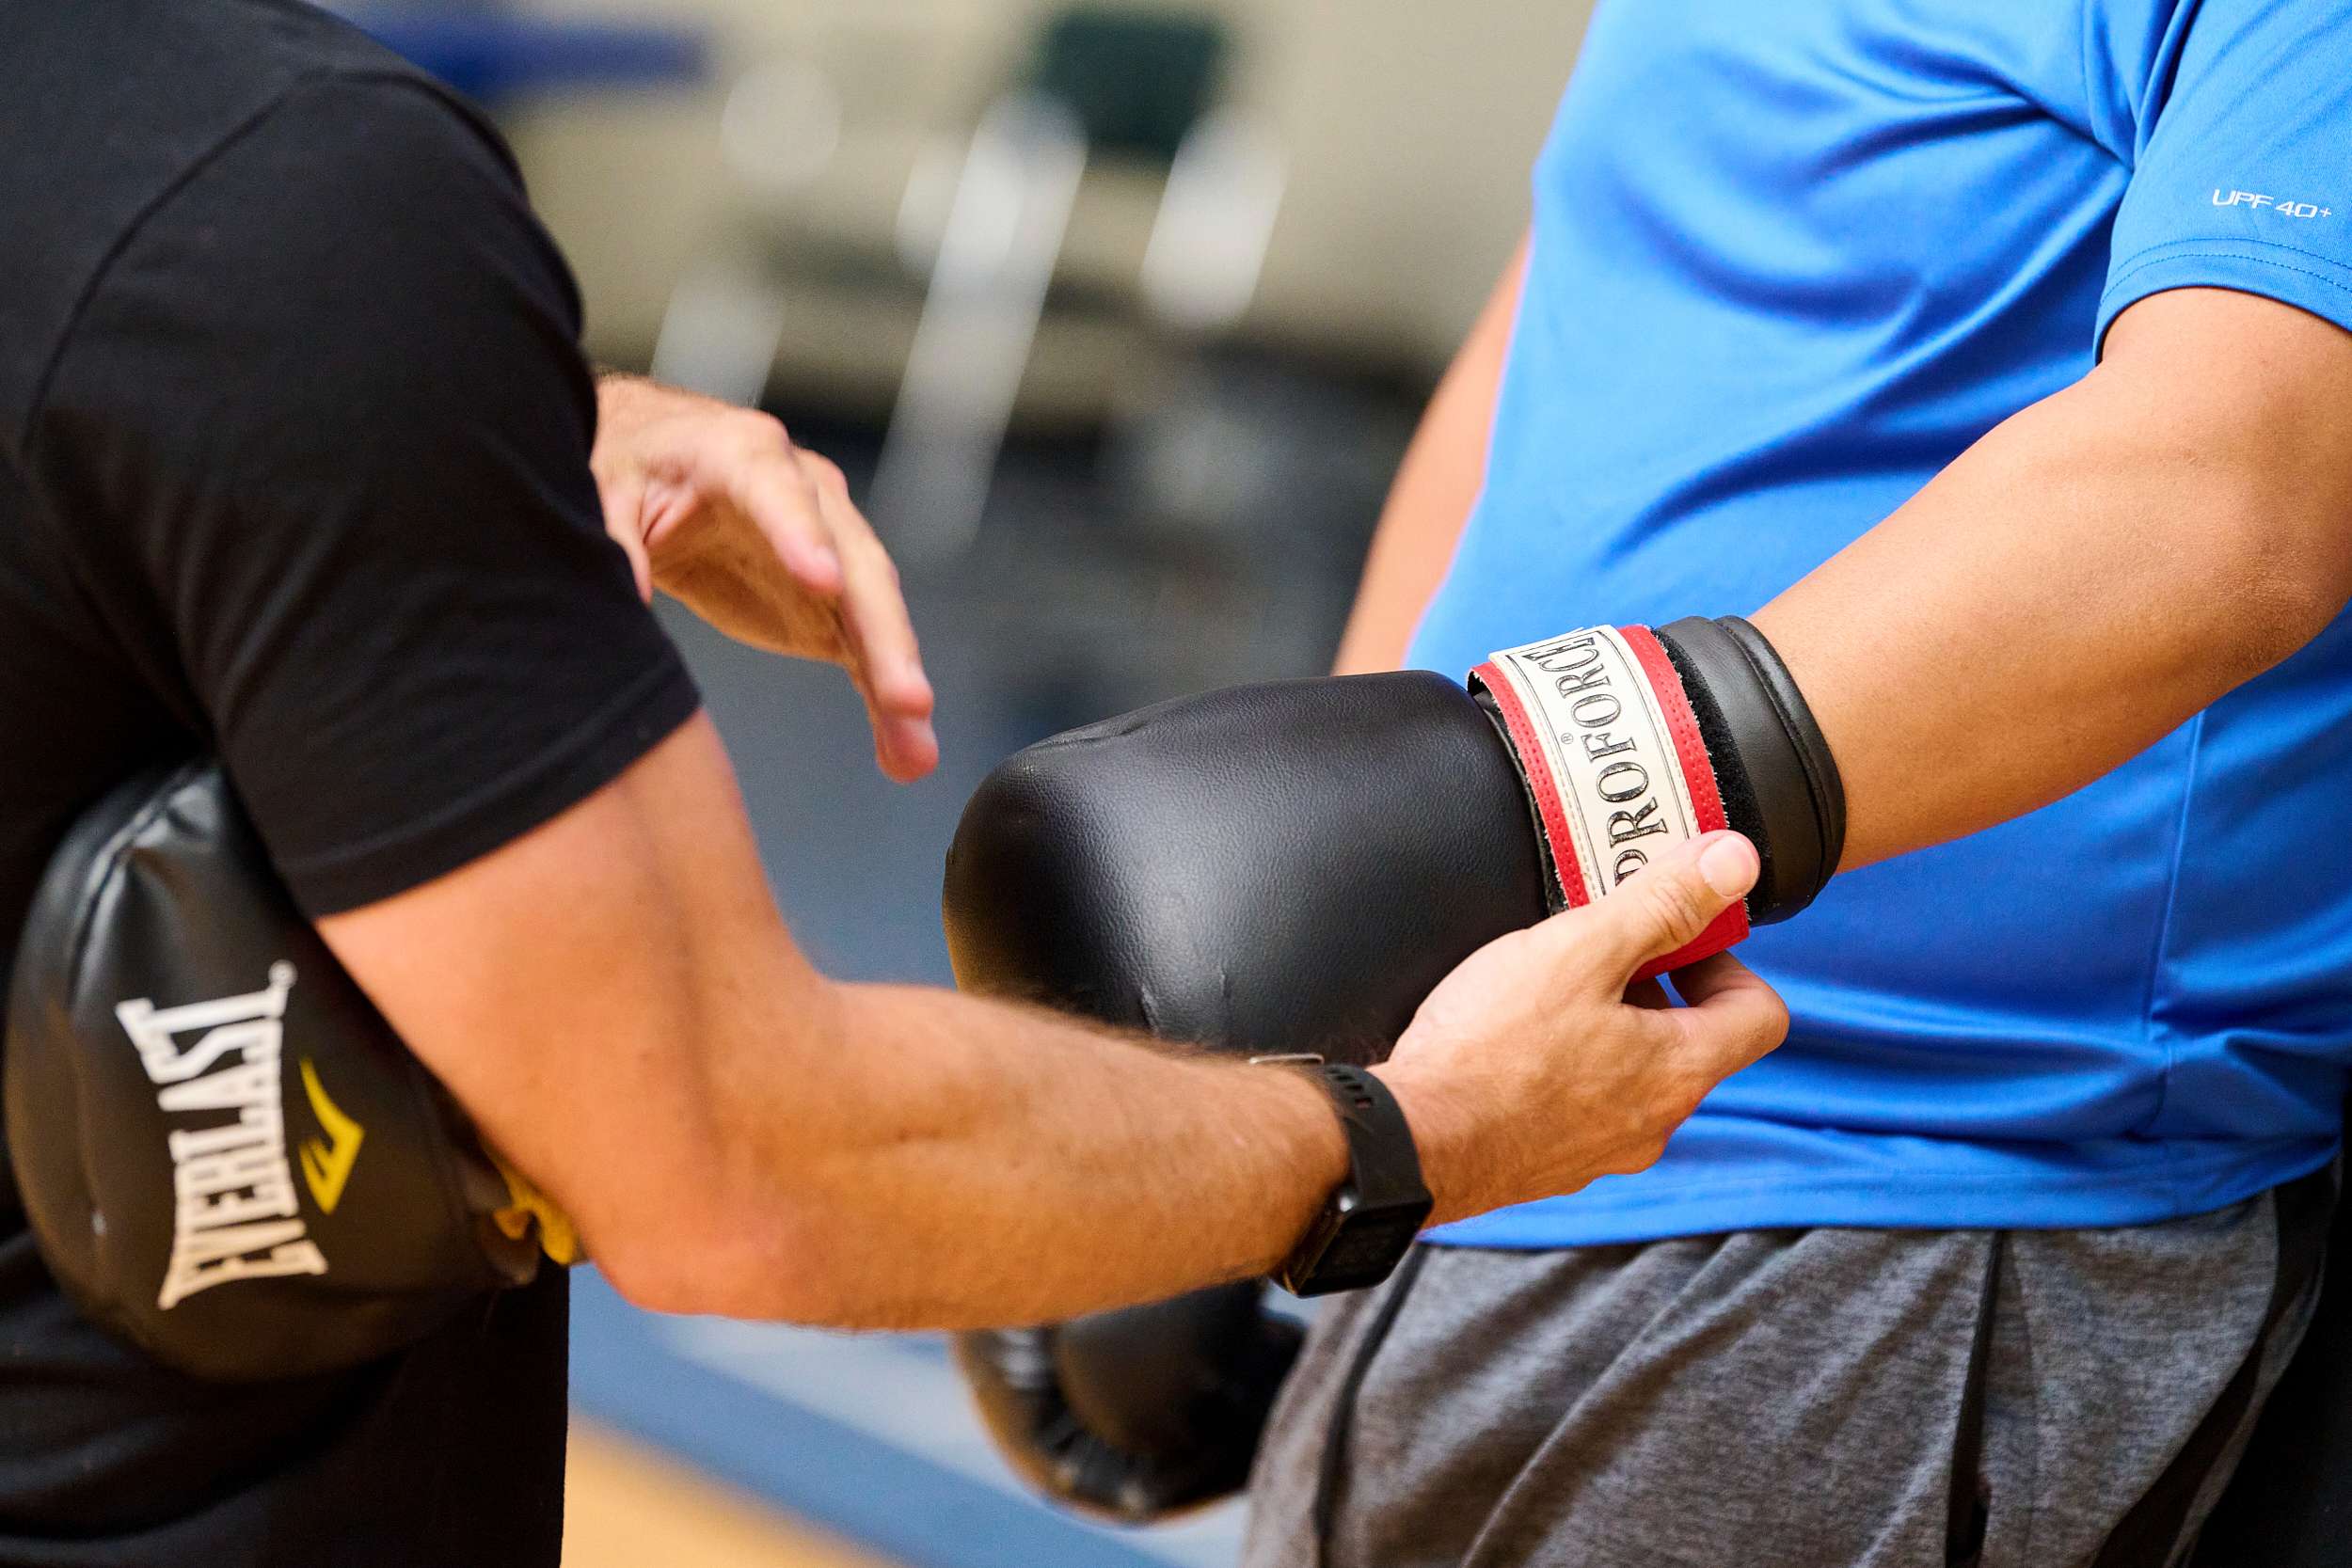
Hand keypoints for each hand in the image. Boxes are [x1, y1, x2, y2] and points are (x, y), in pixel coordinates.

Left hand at [591, 375, 938, 781]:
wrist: (663, 462)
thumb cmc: (636, 464)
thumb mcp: (605, 486)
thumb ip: (615, 535)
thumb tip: (626, 592)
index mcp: (744, 457)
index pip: (780, 496)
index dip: (803, 537)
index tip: (824, 585)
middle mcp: (809, 498)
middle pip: (857, 568)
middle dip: (885, 635)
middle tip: (906, 697)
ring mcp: (832, 553)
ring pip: (876, 619)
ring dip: (899, 685)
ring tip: (916, 753)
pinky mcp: (831, 607)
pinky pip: (866, 657)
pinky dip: (885, 706)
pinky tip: (905, 757)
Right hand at [1379, 831, 1788, 1224]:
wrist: (1414, 1140)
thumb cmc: (1491, 1048)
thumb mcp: (1581, 948)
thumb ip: (1661, 902)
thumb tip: (1736, 862)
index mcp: (1680, 1070)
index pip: (1760, 1013)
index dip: (1727, 961)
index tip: (1674, 936)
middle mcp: (1655, 1122)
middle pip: (1691, 1040)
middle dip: (1653, 986)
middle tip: (1596, 947)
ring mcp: (1603, 1151)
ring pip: (1632, 1074)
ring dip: (1605, 1026)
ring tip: (1543, 989)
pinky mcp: (1550, 1163)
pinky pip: (1580, 1105)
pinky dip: (1562, 1067)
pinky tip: (1509, 1042)